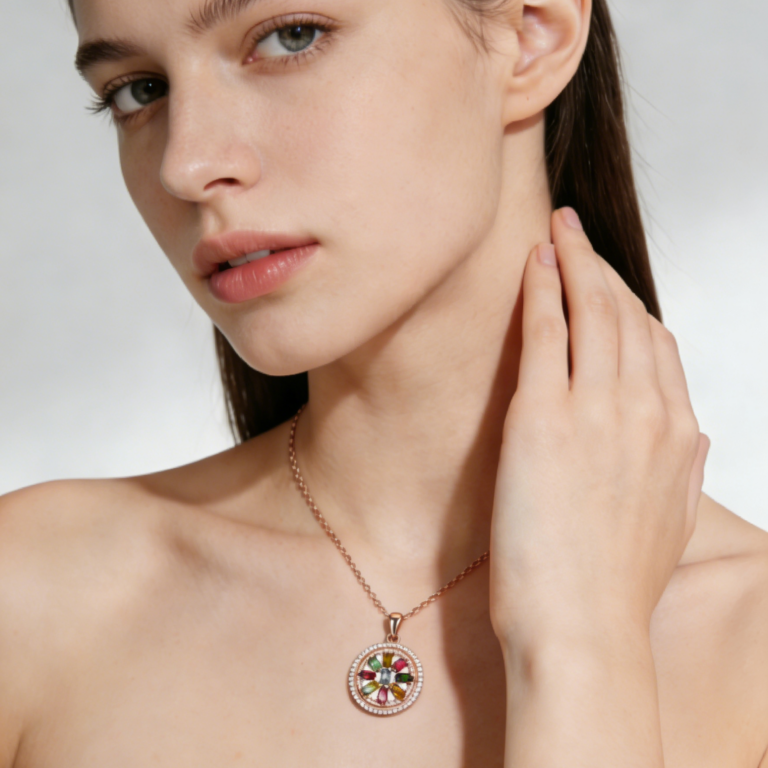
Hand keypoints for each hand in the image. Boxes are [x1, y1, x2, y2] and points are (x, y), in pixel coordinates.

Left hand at [488, 207, 709, 643]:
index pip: (658, 347)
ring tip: (556, 230)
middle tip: (577, 233)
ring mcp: (597, 411)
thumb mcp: (671, 525)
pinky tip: (533, 262)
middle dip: (601, 267)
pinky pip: (547, 334)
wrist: (583, 631)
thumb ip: (685, 472)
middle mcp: (646, 412)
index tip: (609, 283)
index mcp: (677, 437)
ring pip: (593, 312)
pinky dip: (541, 290)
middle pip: (628, 317)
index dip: (631, 305)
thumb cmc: (613, 587)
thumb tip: (693, 437)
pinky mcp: (543, 419)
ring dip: (574, 262)